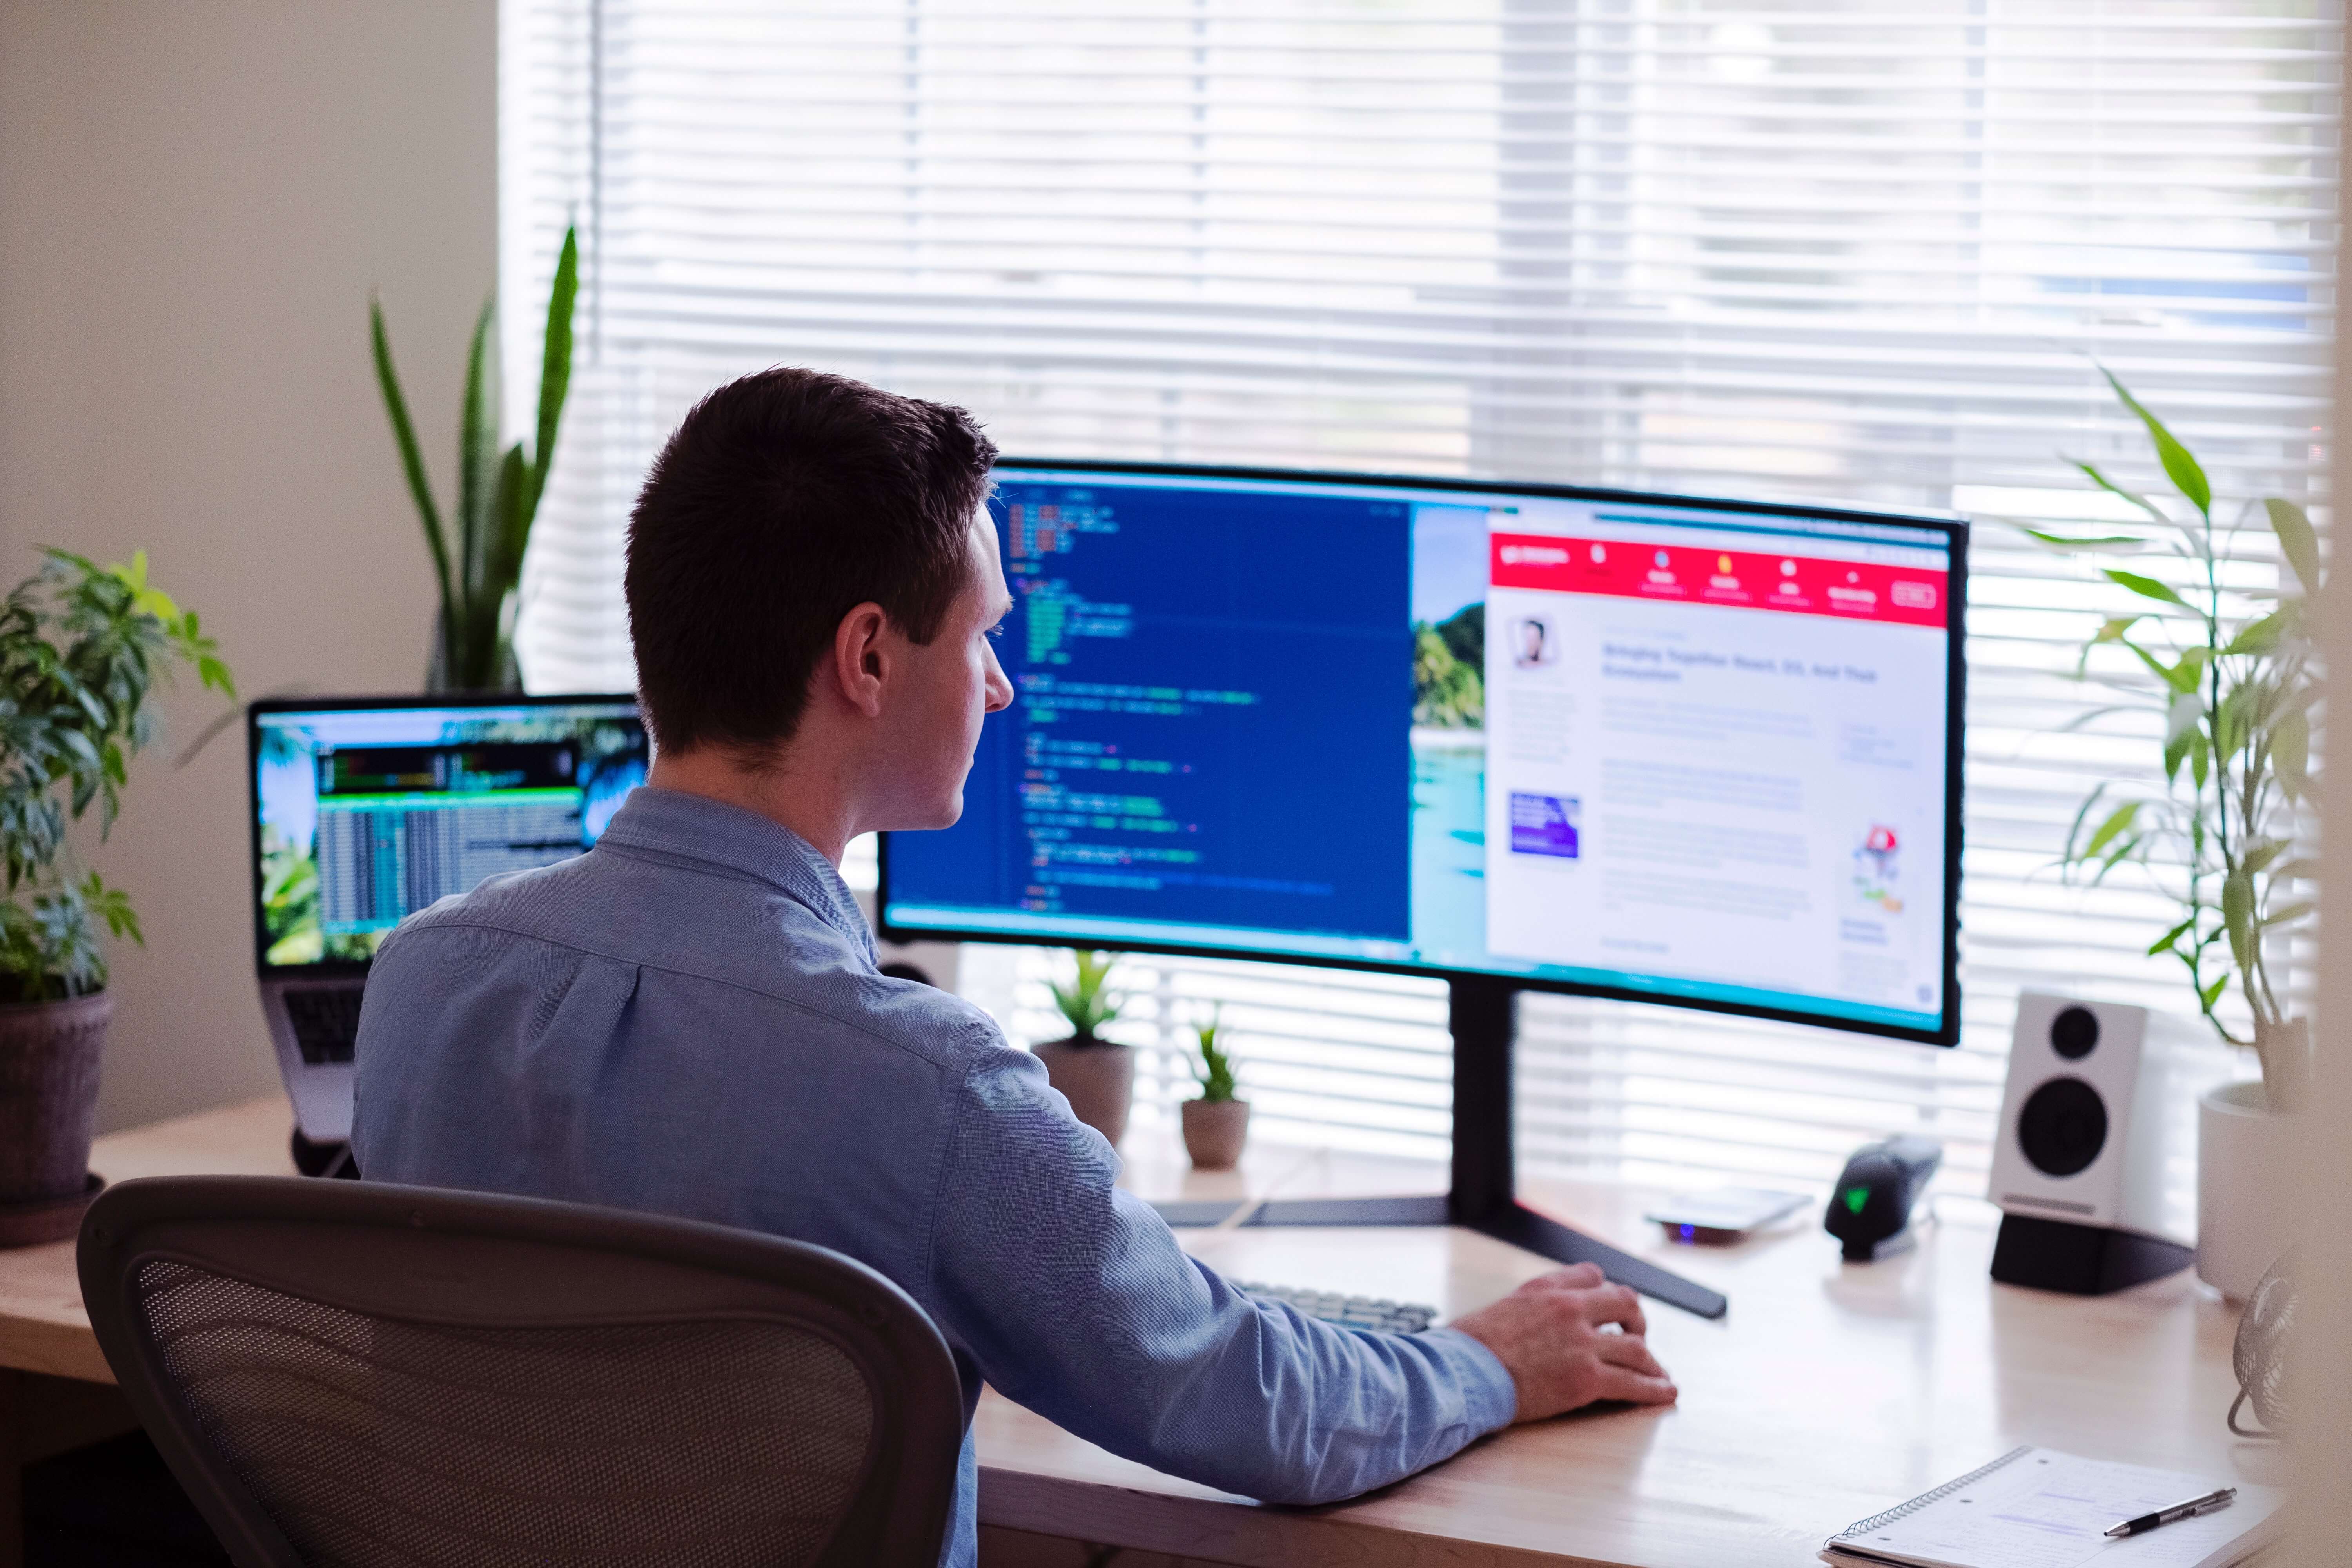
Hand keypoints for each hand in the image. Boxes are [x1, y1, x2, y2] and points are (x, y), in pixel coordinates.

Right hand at [1451, 1263, 1677, 1421]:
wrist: (1463, 1372)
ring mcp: (1582, 1344)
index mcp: (1547, 1289)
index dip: (1604, 1291)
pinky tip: (1666, 1393)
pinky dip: (1654, 1389)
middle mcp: (1570, 1310)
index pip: (1592, 1276)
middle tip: (1638, 1336)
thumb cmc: (1470, 1346)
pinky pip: (1632, 1383)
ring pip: (1635, 1347)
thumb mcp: (1501, 1307)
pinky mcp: (1586, 1379)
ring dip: (1651, 1361)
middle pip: (1626, 1303)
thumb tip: (1532, 1315)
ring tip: (1658, 1372)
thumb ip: (1528, 1305)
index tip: (1609, 1307)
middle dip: (1637, 1321)